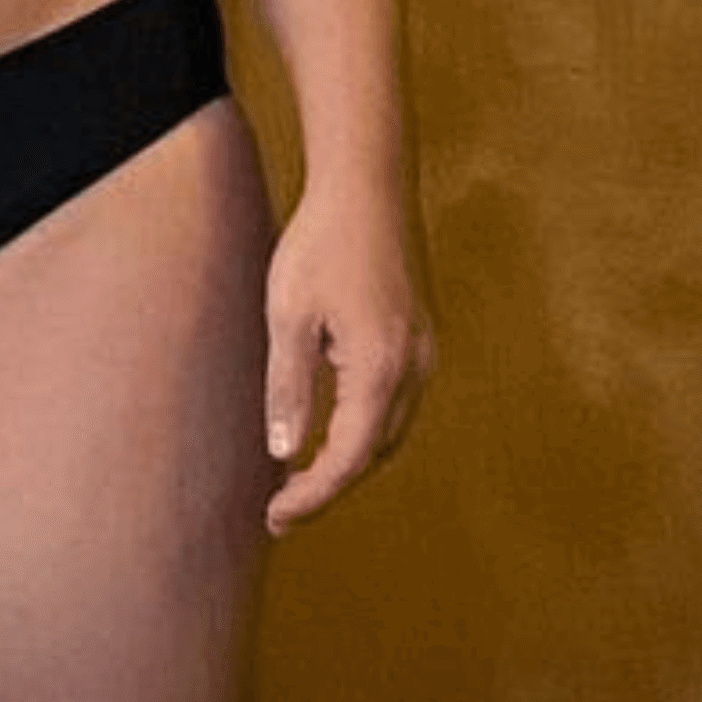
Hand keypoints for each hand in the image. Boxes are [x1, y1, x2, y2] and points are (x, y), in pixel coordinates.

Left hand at [260, 186, 428, 526]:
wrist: (369, 184)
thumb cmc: (322, 242)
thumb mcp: (288, 316)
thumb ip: (288, 389)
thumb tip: (284, 453)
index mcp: (380, 368)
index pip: (350, 457)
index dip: (313, 495)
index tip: (276, 517)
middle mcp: (415, 367)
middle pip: (377, 453)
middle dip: (331, 485)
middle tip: (281, 509)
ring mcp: (425, 352)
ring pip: (392, 431)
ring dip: (351, 459)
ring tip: (301, 478)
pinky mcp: (422, 337)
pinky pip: (399, 402)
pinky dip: (368, 429)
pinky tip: (334, 429)